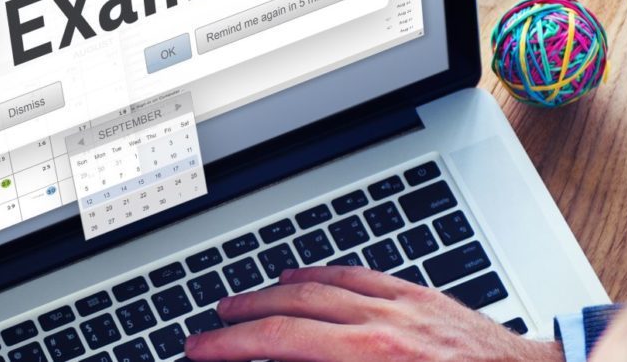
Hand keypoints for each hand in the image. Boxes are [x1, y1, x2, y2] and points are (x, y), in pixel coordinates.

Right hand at [183, 266, 561, 361]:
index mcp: (370, 356)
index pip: (281, 342)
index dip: (232, 346)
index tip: (202, 349)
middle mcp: (384, 323)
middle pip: (293, 308)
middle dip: (243, 316)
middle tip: (211, 327)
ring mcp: (404, 305)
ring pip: (322, 285)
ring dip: (275, 291)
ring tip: (244, 300)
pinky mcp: (423, 298)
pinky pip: (362, 275)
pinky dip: (324, 273)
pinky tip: (305, 276)